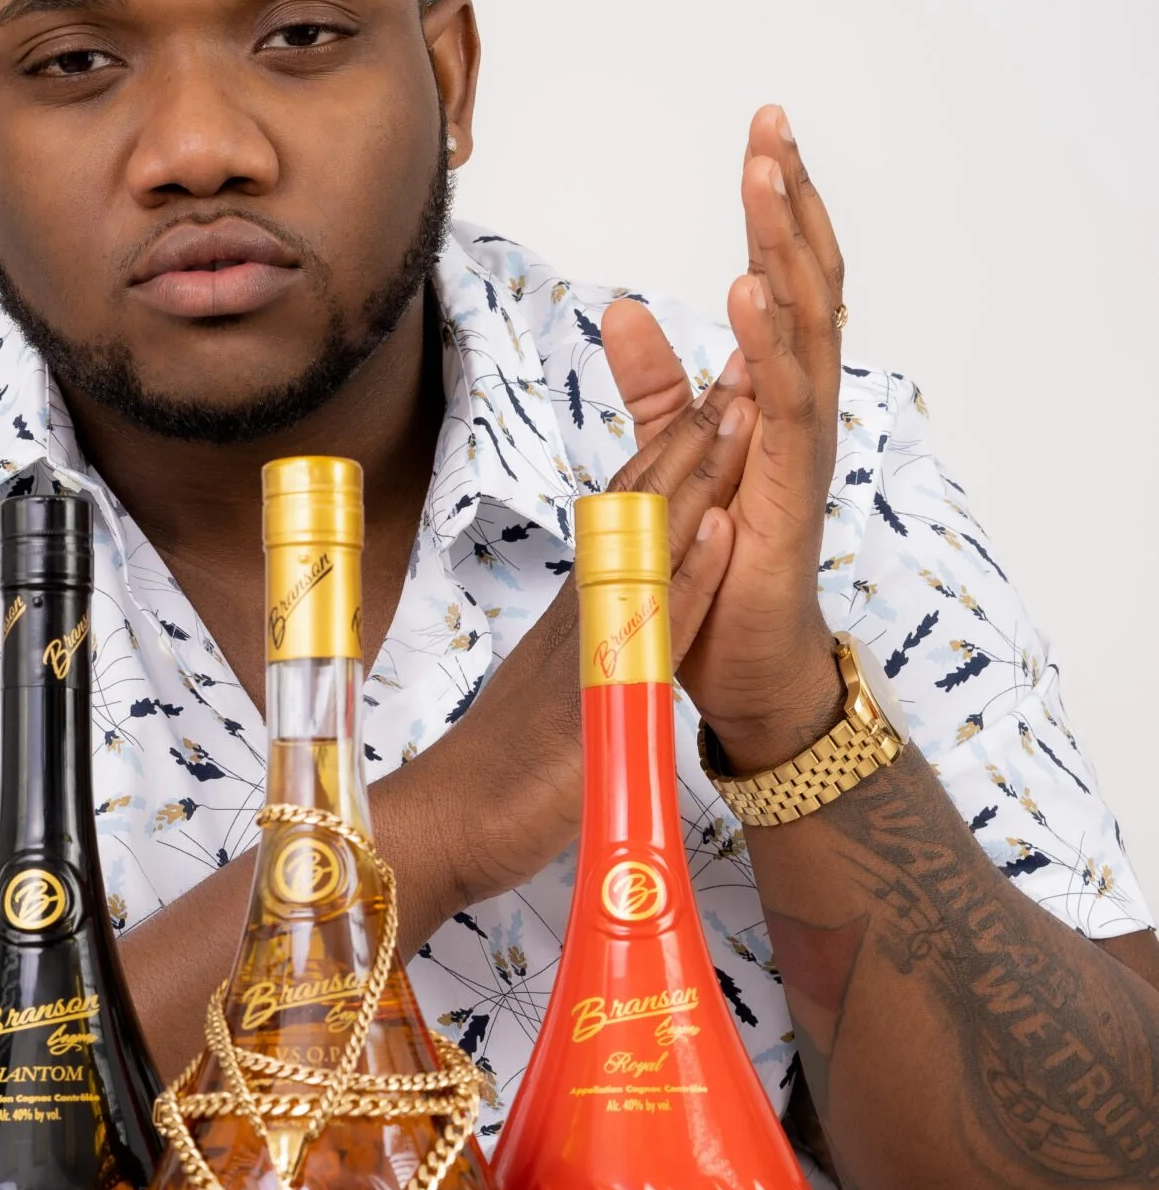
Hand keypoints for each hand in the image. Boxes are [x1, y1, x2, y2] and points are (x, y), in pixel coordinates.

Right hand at [408, 359, 752, 904]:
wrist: (450, 826)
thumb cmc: (498, 777)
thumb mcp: (564, 701)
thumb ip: (592, 662)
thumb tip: (617, 643)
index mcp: (582, 611)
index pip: (631, 513)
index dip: (675, 451)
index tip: (718, 393)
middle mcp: (585, 611)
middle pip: (642, 504)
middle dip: (696, 434)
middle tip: (739, 364)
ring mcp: (591, 645)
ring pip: (649, 543)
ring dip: (698, 477)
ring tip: (737, 411)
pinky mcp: (600, 693)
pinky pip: (652, 622)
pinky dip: (686, 573)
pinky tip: (715, 530)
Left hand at [602, 105, 845, 771]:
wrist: (741, 663)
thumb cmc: (721, 565)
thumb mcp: (677, 453)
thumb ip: (656, 385)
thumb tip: (622, 307)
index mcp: (777, 391)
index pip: (786, 278)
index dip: (777, 208)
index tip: (763, 132)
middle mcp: (802, 407)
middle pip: (808, 282)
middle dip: (791, 202)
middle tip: (772, 126)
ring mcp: (803, 445)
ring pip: (805, 326)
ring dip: (785, 247)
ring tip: (766, 177)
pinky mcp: (790, 489)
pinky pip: (786, 404)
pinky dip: (769, 344)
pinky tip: (752, 293)